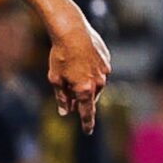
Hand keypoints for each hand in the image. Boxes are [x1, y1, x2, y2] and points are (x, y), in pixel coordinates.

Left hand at [47, 20, 110, 134]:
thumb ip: (62, 97)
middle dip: (81, 99)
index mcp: (85, 89)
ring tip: (72, 71)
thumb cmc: (60, 54)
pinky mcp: (106, 59)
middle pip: (90, 96)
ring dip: (86, 82)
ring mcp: (105, 70)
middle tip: (71, 98)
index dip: (87, 122)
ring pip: (96, 83)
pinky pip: (99, 68)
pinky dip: (91, 68)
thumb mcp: (55, 78)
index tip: (88, 131)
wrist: (71, 30)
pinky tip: (80, 59)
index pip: (88, 111)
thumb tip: (65, 112)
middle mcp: (99, 82)